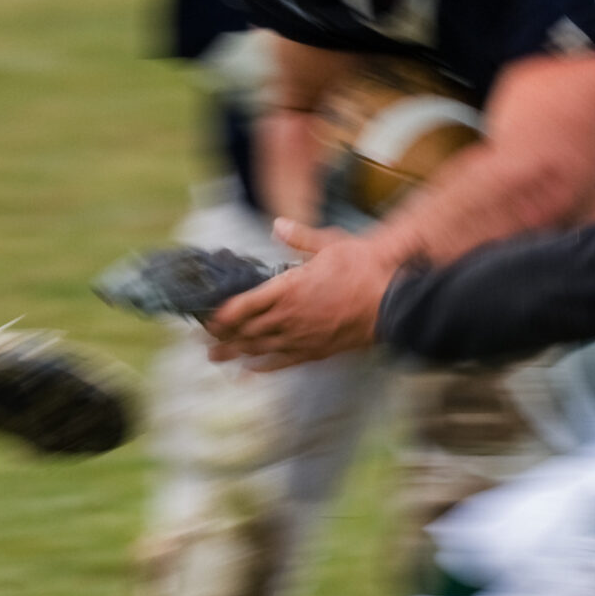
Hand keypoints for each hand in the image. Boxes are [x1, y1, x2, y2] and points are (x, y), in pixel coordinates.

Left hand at [204, 219, 396, 367]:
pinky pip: (282, 362)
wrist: (391, 300)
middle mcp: (289, 317)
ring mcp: (301, 337)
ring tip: (215, 357)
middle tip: (203, 338)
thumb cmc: (362, 268)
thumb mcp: (330, 244)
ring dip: (234, 353)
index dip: (221, 313)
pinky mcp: (316, 351)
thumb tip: (279, 225)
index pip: (242, 305)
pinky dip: (263, 367)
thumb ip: (300, 238)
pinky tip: (250, 370)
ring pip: (259, 349)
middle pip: (245, 330)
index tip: (207, 315)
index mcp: (288, 288)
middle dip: (221, 335)